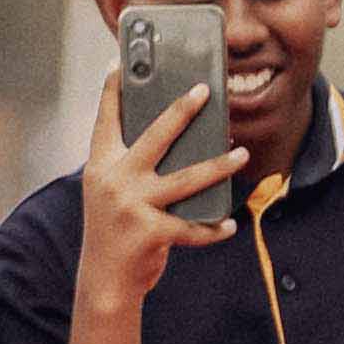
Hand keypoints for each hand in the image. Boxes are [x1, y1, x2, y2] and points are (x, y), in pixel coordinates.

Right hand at [76, 68, 239, 308]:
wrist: (103, 279)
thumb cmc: (114, 229)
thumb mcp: (111, 192)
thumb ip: (130, 164)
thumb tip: (175, 135)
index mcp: (101, 166)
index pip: (106, 120)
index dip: (112, 90)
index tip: (120, 63)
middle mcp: (114, 180)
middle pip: (155, 136)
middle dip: (181, 110)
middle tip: (204, 90)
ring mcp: (132, 206)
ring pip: (186, 179)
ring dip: (219, 166)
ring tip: (242, 155)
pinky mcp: (150, 232)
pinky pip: (191, 227)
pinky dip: (213, 229)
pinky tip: (229, 225)